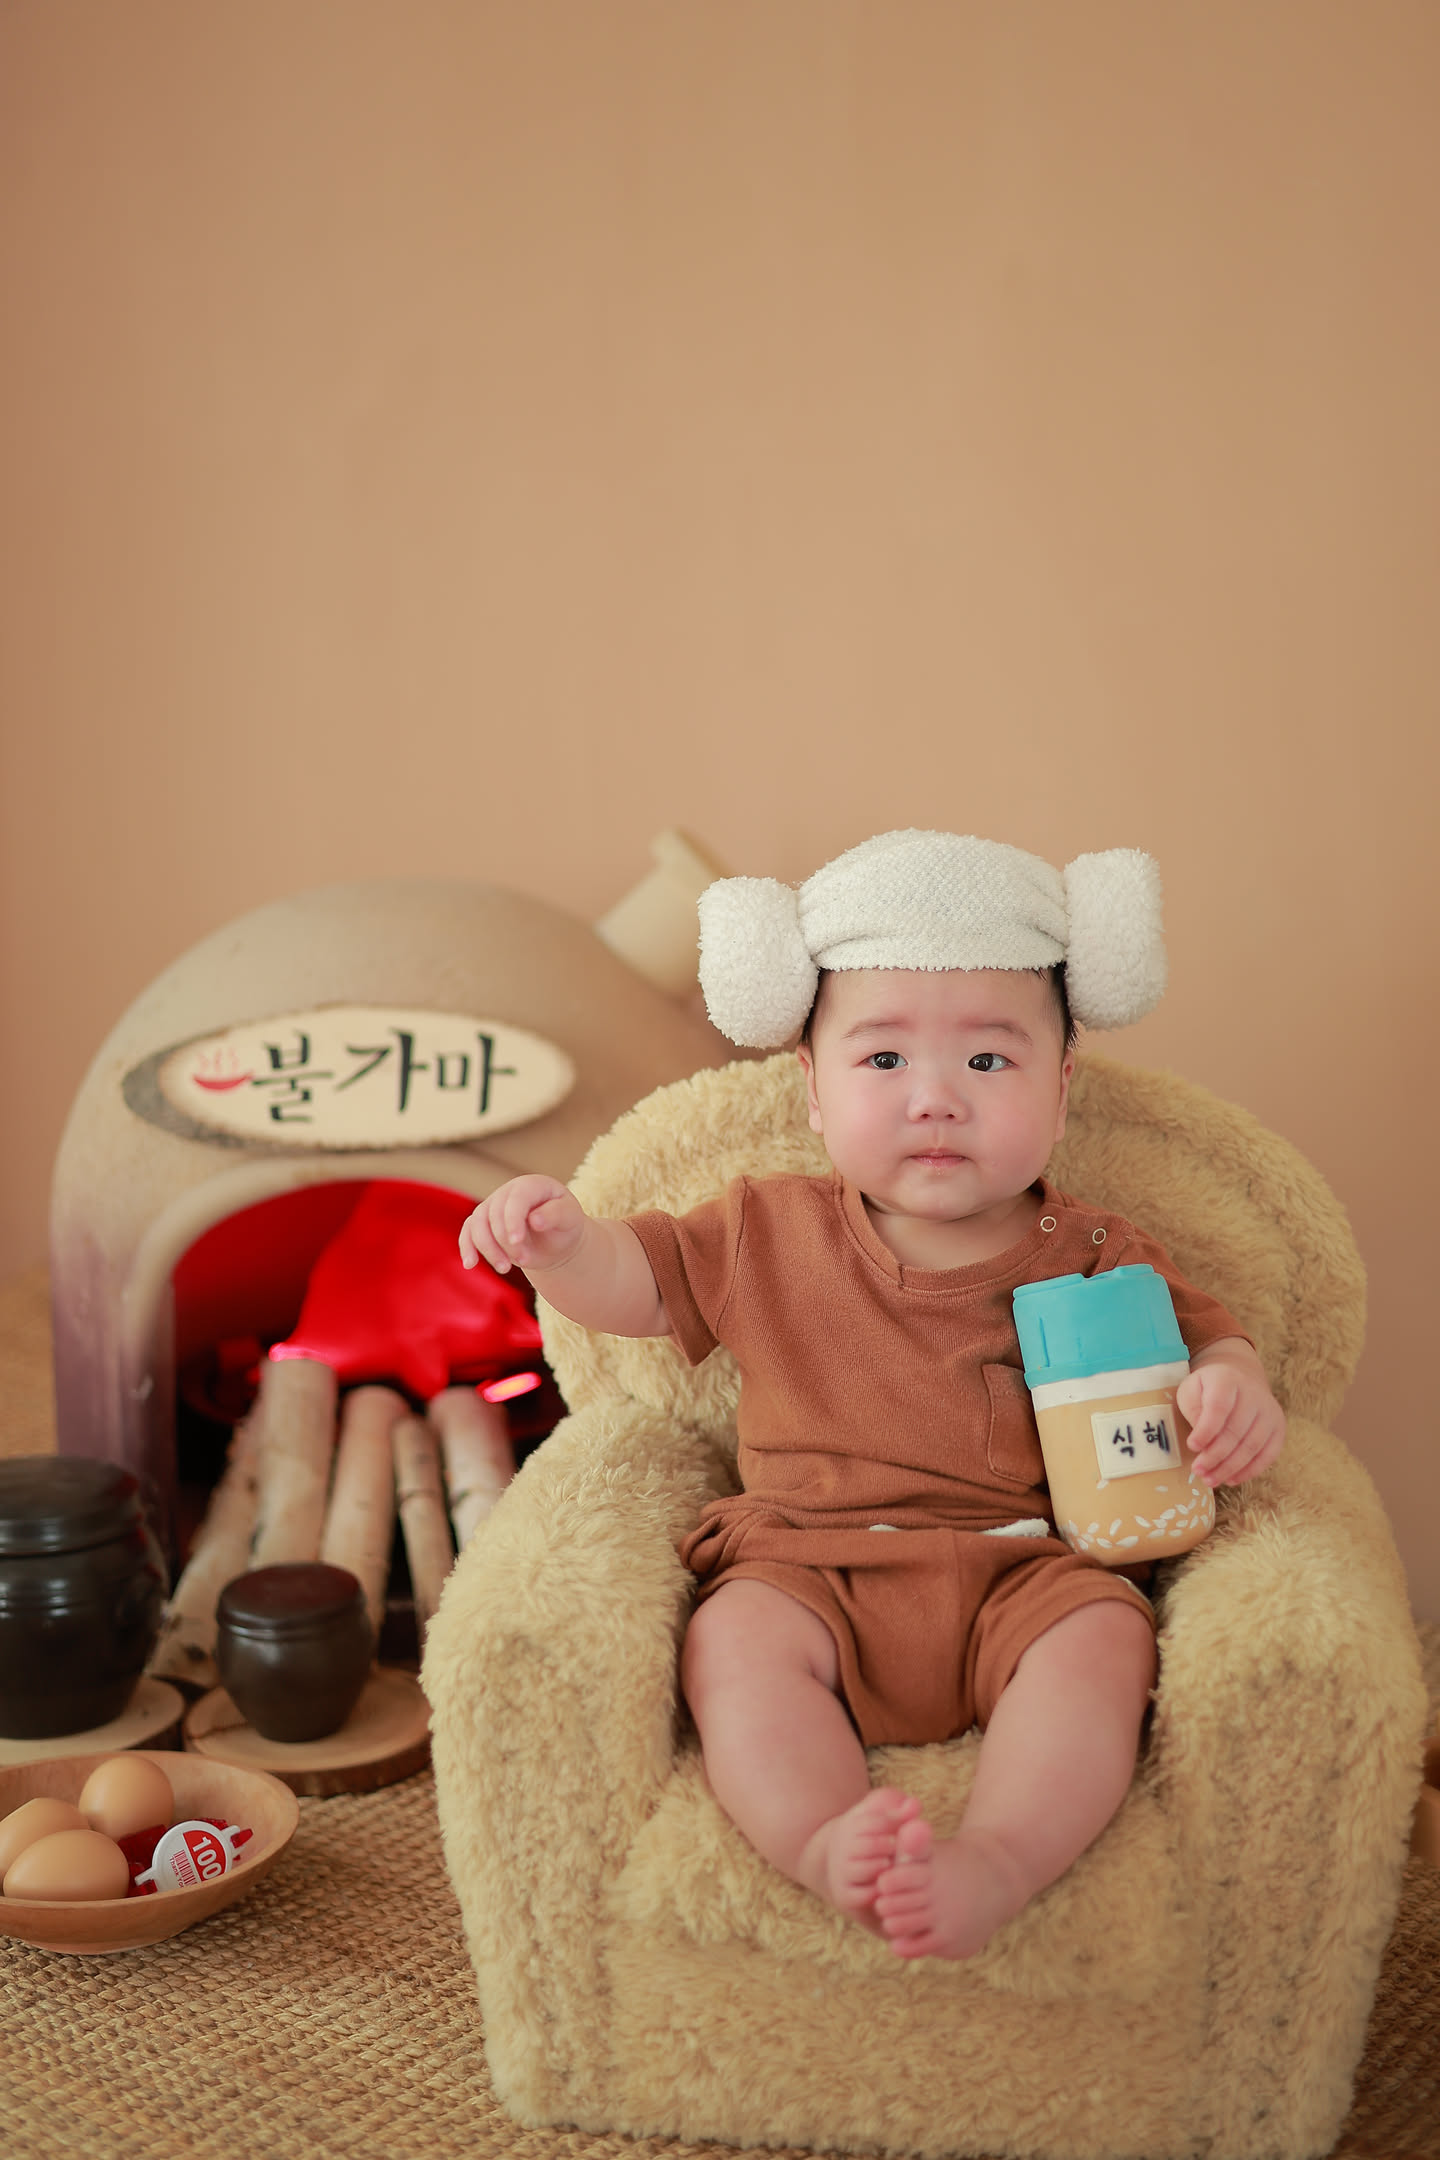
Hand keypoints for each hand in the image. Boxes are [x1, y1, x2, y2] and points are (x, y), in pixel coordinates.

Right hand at [459, 1176, 586, 1276]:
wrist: (556, 1239)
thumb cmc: (564, 1225)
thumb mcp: (570, 1218)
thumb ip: (556, 1214)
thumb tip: (534, 1220)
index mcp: (531, 1185)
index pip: (516, 1199)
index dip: (513, 1220)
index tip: (517, 1242)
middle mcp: (508, 1192)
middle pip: (495, 1215)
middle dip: (506, 1242)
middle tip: (526, 1261)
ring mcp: (492, 1206)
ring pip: (477, 1224)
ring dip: (488, 1249)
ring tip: (505, 1269)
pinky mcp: (482, 1222)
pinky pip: (468, 1232)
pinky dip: (467, 1247)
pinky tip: (470, 1264)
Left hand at [1175, 1356, 1285, 1488]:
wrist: (1240, 1376)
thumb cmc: (1209, 1389)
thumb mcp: (1191, 1390)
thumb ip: (1193, 1411)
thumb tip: (1200, 1442)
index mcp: (1227, 1380)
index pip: (1219, 1408)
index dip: (1206, 1430)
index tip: (1192, 1446)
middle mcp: (1254, 1394)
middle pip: (1236, 1431)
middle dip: (1215, 1456)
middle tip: (1198, 1470)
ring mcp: (1270, 1411)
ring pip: (1252, 1446)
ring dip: (1230, 1468)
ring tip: (1210, 1479)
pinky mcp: (1279, 1427)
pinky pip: (1268, 1455)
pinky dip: (1249, 1471)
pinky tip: (1231, 1479)